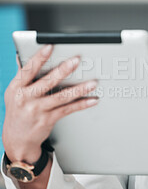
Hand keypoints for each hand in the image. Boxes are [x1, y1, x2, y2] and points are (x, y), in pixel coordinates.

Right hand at [3, 45, 98, 163]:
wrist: (17, 140)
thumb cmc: (18, 112)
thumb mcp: (14, 93)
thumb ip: (22, 75)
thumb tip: (22, 56)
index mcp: (16, 87)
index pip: (28, 69)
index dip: (39, 58)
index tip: (50, 47)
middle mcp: (26, 98)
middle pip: (47, 82)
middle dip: (63, 70)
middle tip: (76, 60)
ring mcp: (37, 110)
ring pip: (61, 97)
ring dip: (79, 89)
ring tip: (93, 82)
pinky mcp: (48, 120)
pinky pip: (68, 109)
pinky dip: (81, 104)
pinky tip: (92, 99)